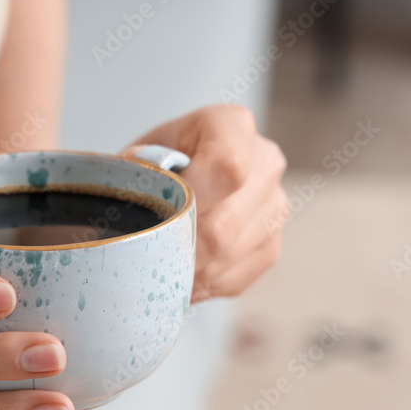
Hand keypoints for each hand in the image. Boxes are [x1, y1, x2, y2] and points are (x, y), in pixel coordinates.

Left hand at [127, 105, 287, 301]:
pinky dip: (200, 284)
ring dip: (186, 271)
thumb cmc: (155, 163)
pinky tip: (177, 274)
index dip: (189, 202)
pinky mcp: (270, 245)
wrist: (178, 176)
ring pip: (227, 258)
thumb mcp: (139, 154)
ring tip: (154, 268)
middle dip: (177, 249)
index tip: (154, 217)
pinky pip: (235, 278)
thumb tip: (138, 176)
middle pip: (224, 226)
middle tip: (143, 259)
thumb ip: (136, 170)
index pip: (227, 168)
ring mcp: (274, 207)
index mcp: (232, 125)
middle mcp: (265, 163)